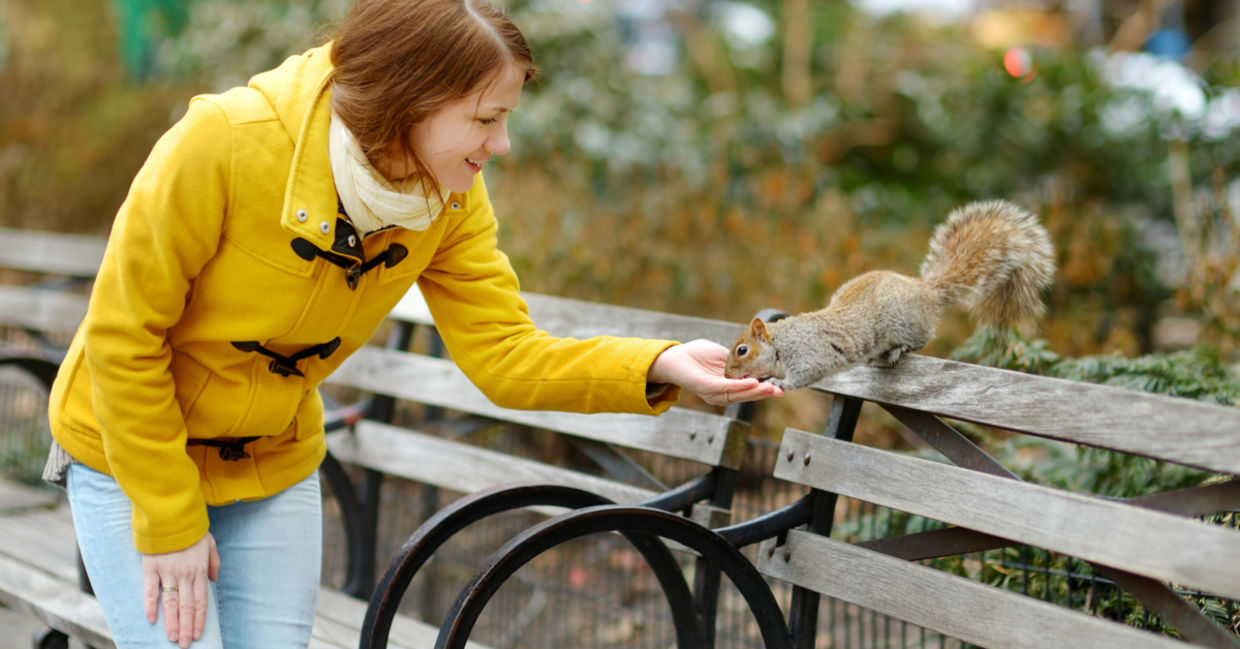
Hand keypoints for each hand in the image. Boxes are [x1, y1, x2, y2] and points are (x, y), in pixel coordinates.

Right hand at [142, 532, 219, 647]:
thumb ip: (214, 563)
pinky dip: (151, 605)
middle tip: (185, 644)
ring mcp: (168, 572)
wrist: (172, 514)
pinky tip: (151, 620)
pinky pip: (151, 590)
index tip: (198, 634)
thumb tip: (214, 581)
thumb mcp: (210, 543)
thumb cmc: (192, 529)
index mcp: (200, 570)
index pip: (201, 601)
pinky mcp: (151, 567)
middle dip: (187, 627)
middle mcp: (185, 574)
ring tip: (174, 638)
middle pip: (187, 606)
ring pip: (171, 602)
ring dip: (172, 622)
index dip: (200, 619)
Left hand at [649, 339, 783, 406]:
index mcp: (727, 386)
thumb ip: (738, 360)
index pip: (748, 390)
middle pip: (746, 395)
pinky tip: (752, 383)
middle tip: (780, 391)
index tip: (780, 387)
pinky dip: (740, 386)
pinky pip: (726, 388)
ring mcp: (713, 392)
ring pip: (738, 394)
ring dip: (756, 391)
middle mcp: (721, 394)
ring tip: (770, 388)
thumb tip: (756, 359)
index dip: (764, 389)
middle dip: (764, 393)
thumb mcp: (724, 356)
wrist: (675, 356)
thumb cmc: (697, 355)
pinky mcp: (706, 387)